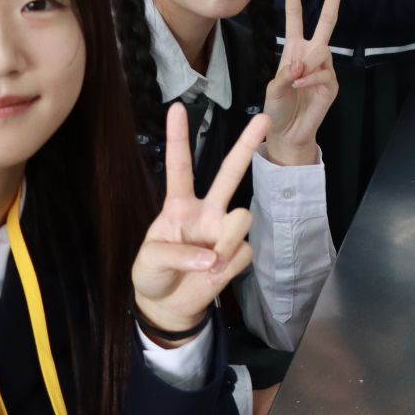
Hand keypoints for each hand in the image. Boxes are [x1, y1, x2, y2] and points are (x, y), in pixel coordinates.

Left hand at [132, 103, 264, 339]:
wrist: (167, 305)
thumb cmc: (152, 274)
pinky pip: (242, 253)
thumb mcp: (148, 260)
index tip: (177, 108)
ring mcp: (224, 231)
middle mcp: (207, 211)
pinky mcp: (238, 253)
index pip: (180, 166)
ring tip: (208, 262)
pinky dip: (226, 269)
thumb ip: (177, 253)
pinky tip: (213, 274)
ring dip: (225, 241)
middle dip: (247, 144)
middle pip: (230, 172)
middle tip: (265, 118)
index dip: (178, 138)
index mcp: (179, 205)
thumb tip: (214, 257)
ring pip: (241, 218)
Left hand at [260, 0, 344, 165]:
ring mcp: (324, 68)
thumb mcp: (272, 87)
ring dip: (306, 64)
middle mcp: (311, 54)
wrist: (286, 133)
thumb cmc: (276, 109)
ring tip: (295, 81)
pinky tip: (300, 86)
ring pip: (321, 51)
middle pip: (326, 20)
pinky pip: (323, 72)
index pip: (296, 16)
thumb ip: (286, 73)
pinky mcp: (331, 84)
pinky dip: (309, 79)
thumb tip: (302, 65)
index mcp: (294, 49)